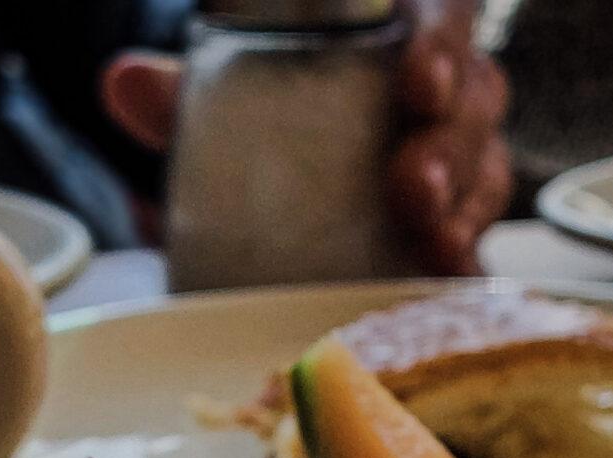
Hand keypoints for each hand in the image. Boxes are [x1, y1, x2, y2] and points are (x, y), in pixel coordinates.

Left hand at [100, 0, 513, 277]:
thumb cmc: (269, 122)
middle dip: (448, 145)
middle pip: (476, 100)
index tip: (417, 83)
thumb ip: (182, 93)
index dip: (442, 43)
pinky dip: (468, 263)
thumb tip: (126, 83)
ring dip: (462, 207)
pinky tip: (450, 277)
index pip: (445, 15)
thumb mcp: (221, 106)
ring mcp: (456, 163)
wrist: (278, 191)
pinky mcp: (454, 232)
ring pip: (486, 171)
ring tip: (432, 239)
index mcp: (398, 34)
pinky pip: (481, 242)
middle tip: (409, 186)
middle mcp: (441, 93)